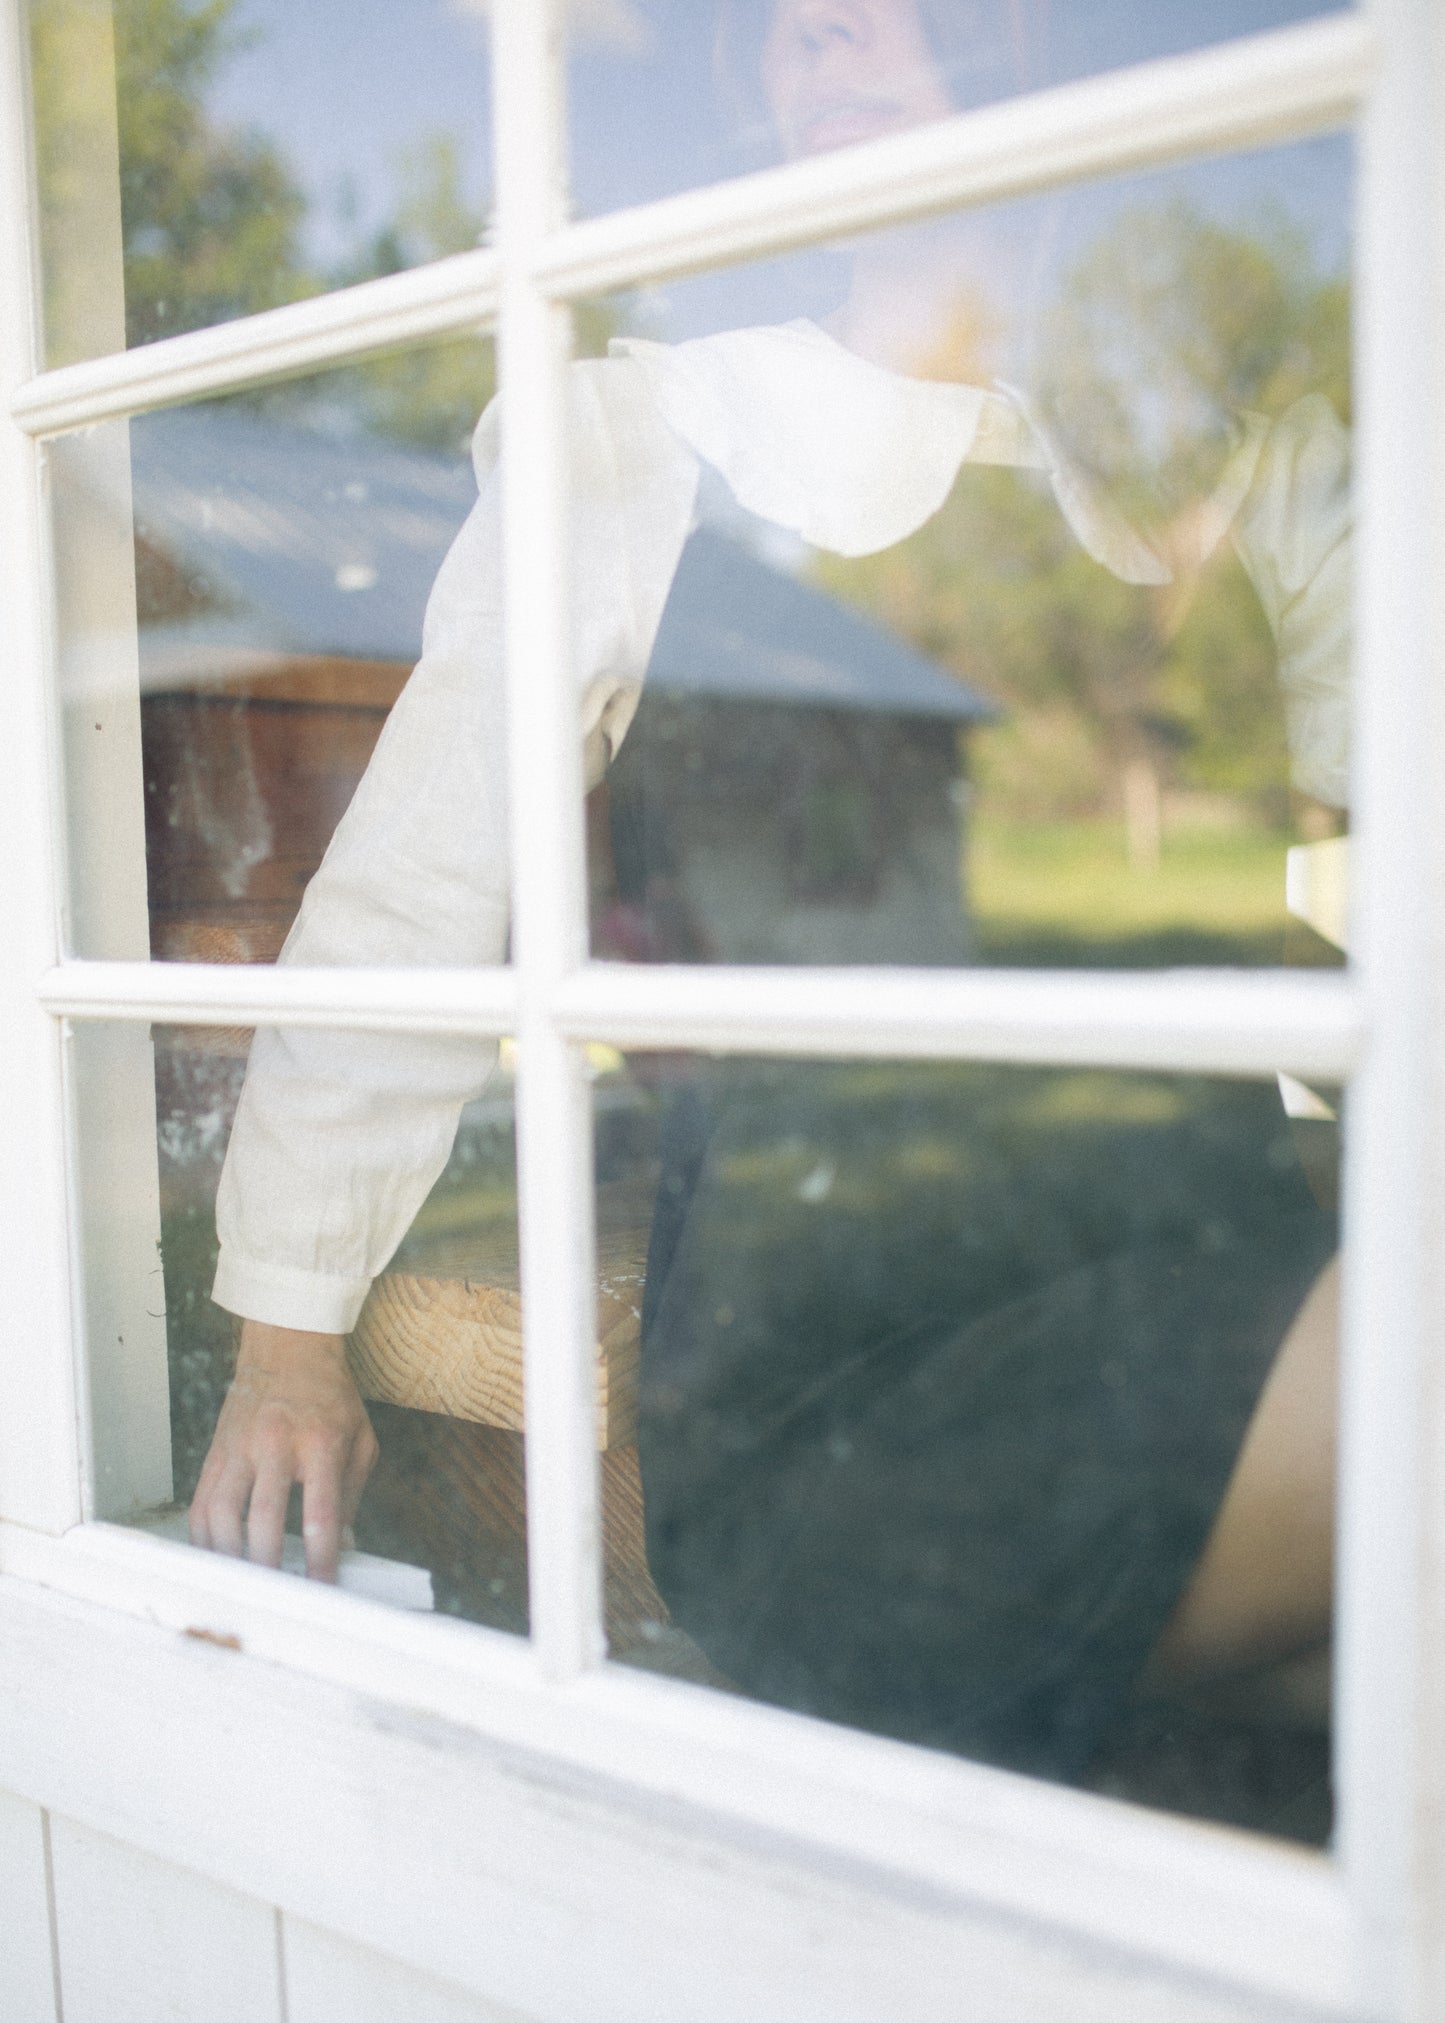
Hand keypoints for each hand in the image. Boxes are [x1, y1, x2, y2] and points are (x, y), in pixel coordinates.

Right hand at [189, 1321, 378, 1580]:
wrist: (288, 1348)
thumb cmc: (331, 1397)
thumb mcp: (361, 1438)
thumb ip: (353, 1494)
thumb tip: (343, 1547)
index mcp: (319, 1442)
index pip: (320, 1511)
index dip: (320, 1556)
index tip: (322, 1590)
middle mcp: (274, 1445)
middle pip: (263, 1518)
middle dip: (268, 1565)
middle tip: (276, 1600)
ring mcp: (239, 1448)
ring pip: (222, 1514)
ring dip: (230, 1557)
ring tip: (242, 1586)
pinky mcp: (215, 1453)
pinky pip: (201, 1503)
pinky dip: (205, 1539)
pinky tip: (216, 1560)